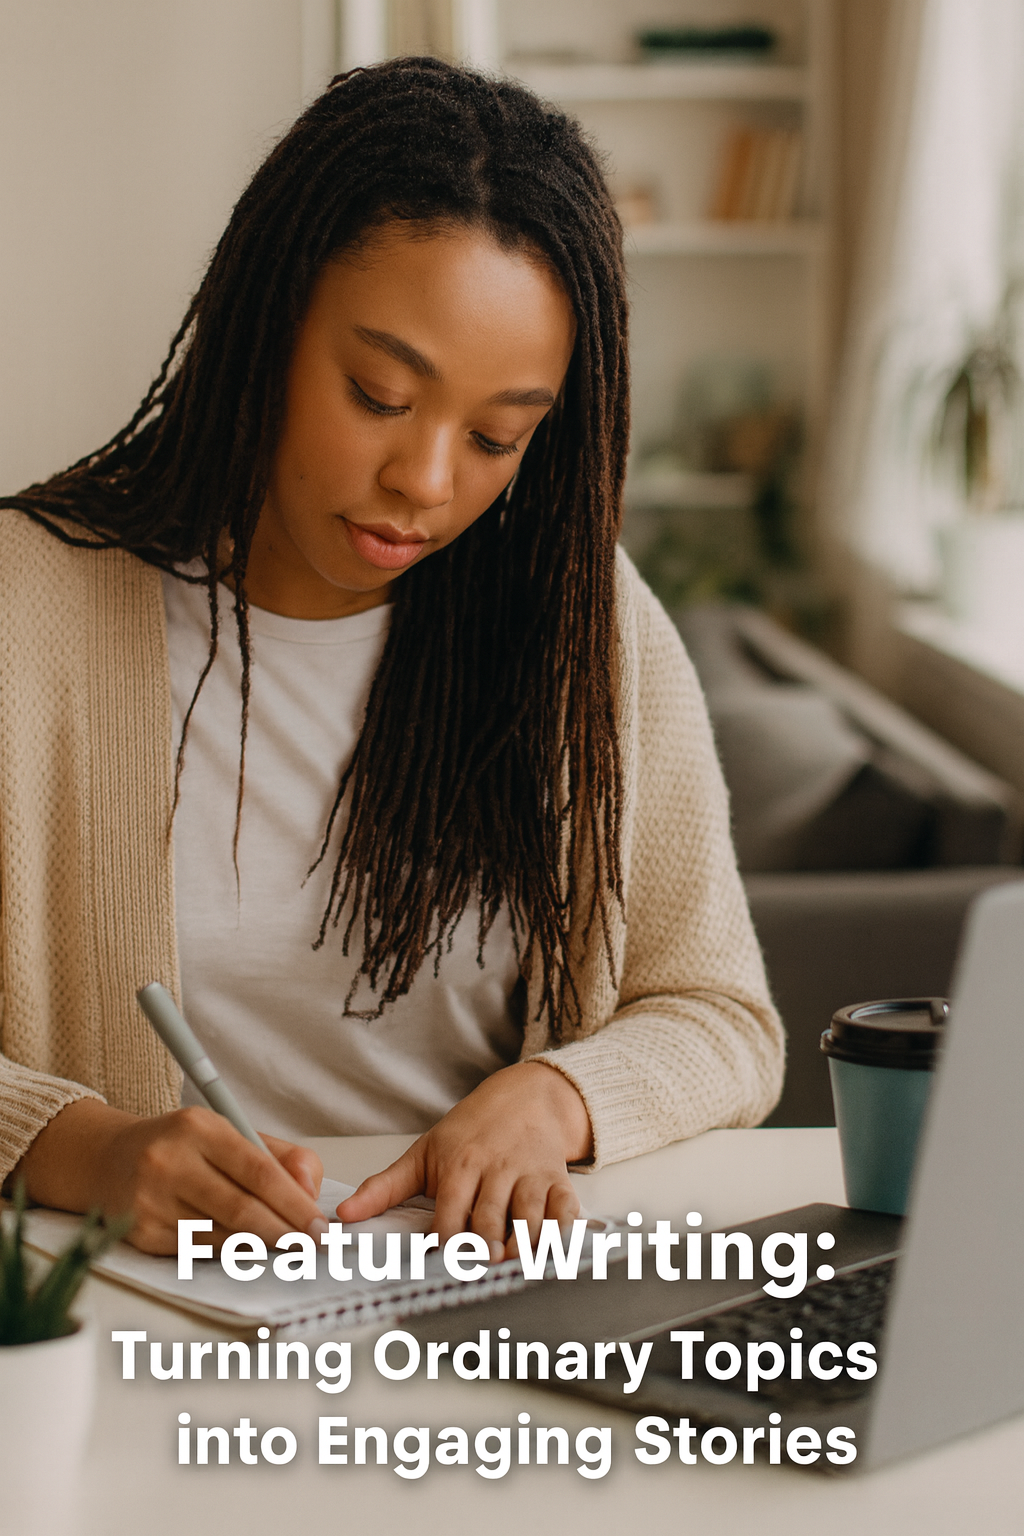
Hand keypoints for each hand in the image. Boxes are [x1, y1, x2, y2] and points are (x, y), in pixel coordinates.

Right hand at [11, 1098, 325, 1254]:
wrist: (109, 1160)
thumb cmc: (182, 1148)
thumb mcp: (230, 1134)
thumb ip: (281, 1157)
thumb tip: (310, 1193)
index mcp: (199, 1127)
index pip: (259, 1171)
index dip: (295, 1203)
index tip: (320, 1226)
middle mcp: (170, 1161)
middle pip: (242, 1209)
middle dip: (285, 1233)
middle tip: (312, 1246)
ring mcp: (151, 1199)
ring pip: (223, 1235)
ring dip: (261, 1247)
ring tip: (286, 1248)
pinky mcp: (141, 1233)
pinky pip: (199, 1251)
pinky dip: (229, 1253)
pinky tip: (246, 1250)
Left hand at [334, 1061, 592, 1260]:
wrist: (523, 1099)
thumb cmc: (469, 1132)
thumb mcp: (423, 1153)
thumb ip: (384, 1187)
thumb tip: (344, 1215)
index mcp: (460, 1166)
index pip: (449, 1216)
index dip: (444, 1245)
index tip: (438, 1267)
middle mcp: (497, 1170)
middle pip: (489, 1221)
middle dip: (482, 1250)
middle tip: (475, 1272)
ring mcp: (530, 1175)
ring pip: (529, 1218)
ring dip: (521, 1247)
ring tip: (509, 1267)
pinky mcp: (558, 1181)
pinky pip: (564, 1211)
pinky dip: (560, 1234)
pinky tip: (549, 1252)